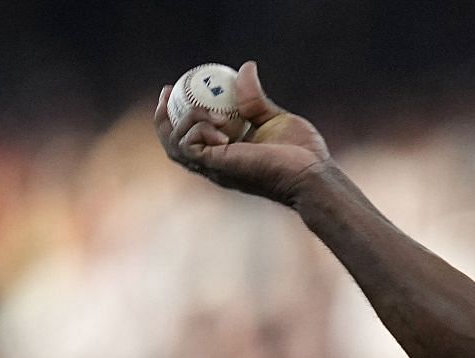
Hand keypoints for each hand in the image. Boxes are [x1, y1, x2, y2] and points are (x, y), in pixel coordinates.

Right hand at [155, 61, 331, 205]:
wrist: (311, 172)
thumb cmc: (300, 152)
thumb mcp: (273, 118)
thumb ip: (254, 98)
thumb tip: (246, 68)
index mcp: (225, 154)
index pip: (188, 136)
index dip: (174, 113)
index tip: (173, 88)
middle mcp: (215, 163)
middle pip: (171, 143)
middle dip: (163, 116)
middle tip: (169, 92)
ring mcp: (214, 168)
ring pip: (174, 143)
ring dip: (185, 119)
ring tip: (213, 114)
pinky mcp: (217, 167)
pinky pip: (189, 145)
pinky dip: (197, 129)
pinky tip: (220, 126)